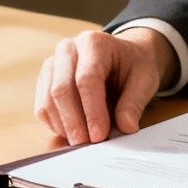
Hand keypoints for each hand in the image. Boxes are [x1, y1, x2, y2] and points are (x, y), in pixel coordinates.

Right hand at [34, 28, 174, 144]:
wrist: (123, 56)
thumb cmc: (134, 66)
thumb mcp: (145, 80)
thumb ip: (134, 103)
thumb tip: (126, 127)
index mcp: (93, 43)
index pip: (86, 79)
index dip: (92, 111)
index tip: (100, 135)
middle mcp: (68, 49)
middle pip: (61, 89)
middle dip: (74, 122)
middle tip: (87, 144)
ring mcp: (52, 63)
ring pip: (48, 100)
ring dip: (63, 126)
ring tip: (82, 141)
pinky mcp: (45, 80)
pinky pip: (42, 107)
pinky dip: (55, 124)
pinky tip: (73, 132)